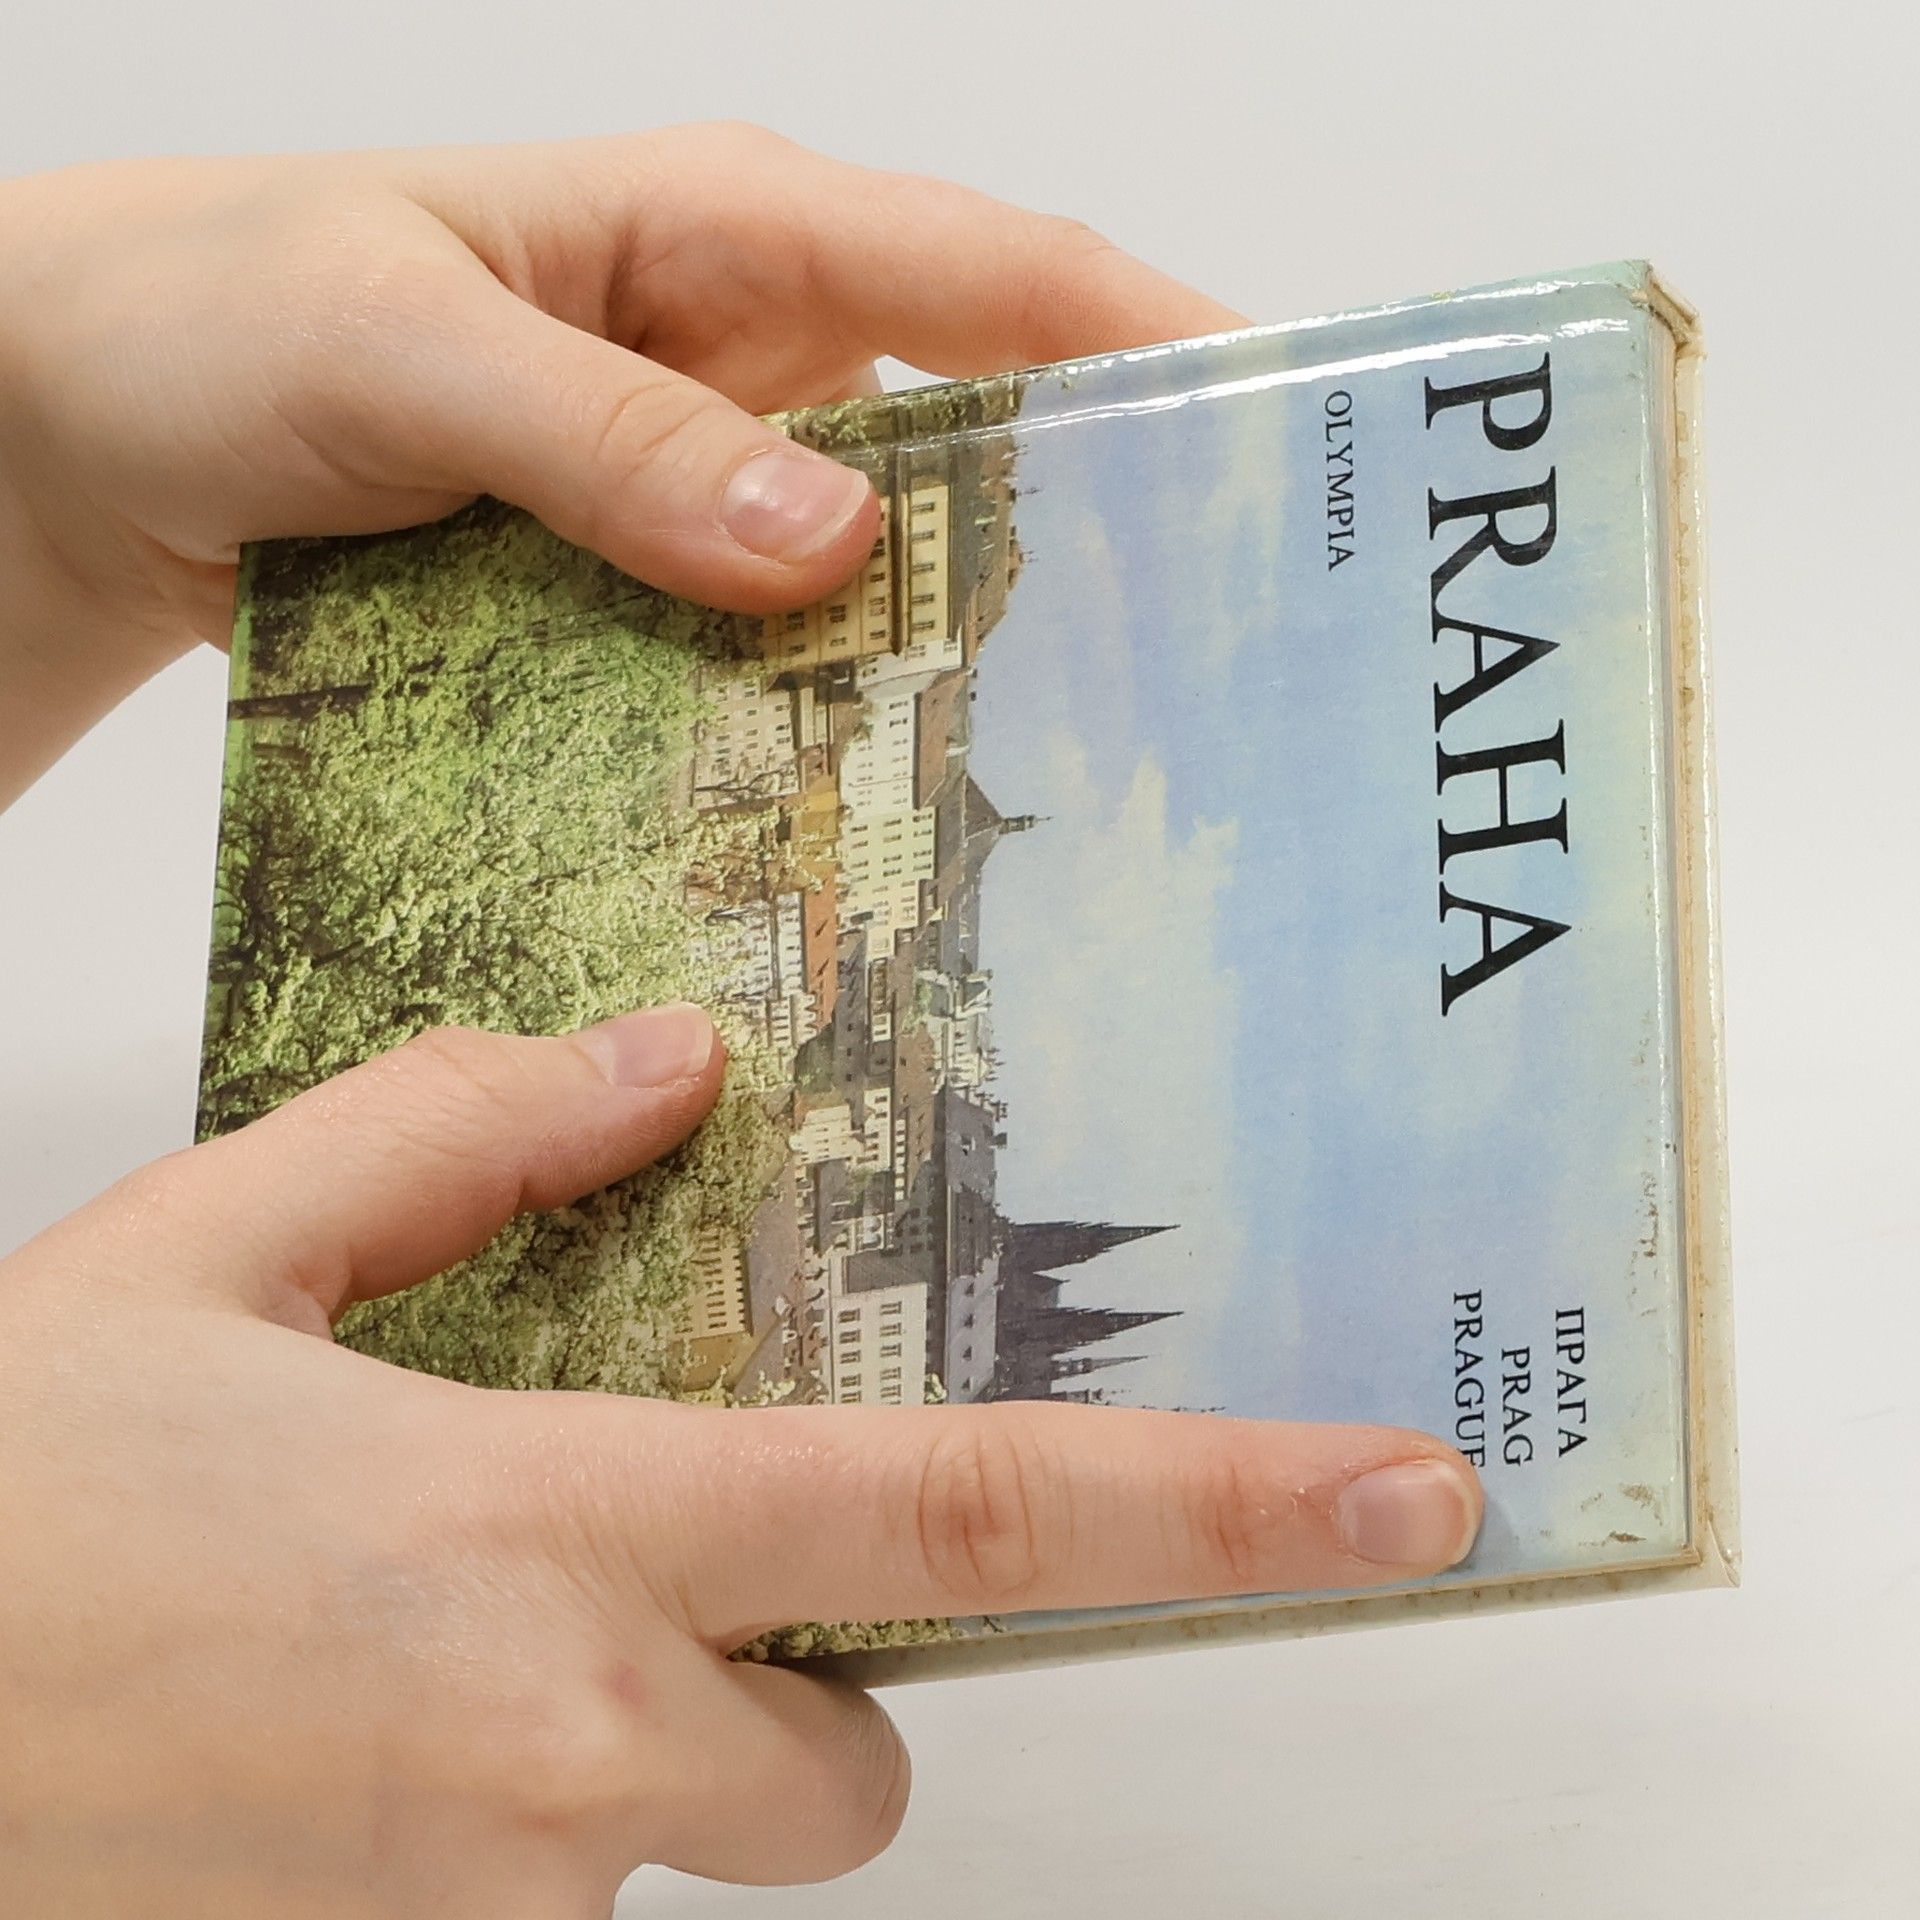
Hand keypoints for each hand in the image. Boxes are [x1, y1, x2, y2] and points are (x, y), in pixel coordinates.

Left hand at [0, 122, 1248, 799]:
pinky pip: (772, 645)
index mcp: (724, 229)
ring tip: (1069, 782)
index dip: (1159, 341)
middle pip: (978, 431)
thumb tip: (830, 544)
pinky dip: (826, 713)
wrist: (71, 427)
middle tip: (1215, 670)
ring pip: (884, 561)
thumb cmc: (210, 316)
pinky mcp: (642, 582)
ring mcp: (697, 479)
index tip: (1292, 441)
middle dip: (1102, 531)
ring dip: (964, 655)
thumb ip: (605, 434)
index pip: (996, 270)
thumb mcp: (400, 344)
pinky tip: (861, 811)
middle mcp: (743, 351)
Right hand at [0, 1002, 1481, 1915]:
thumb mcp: (210, 1250)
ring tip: (408, 1634)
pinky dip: (515, 1803)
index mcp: (544, 1536)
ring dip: (636, 1739)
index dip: (1220, 1511)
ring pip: (690, 1831)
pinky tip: (343, 1717)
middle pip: (857, 1765)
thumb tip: (660, 1065)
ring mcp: (484, 1910)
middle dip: (808, 1678)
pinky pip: (554, 1893)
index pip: (965, 1523)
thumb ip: (462, 1133)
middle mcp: (557, 1755)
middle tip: (639, 1563)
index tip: (1408, 1498)